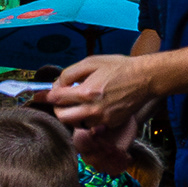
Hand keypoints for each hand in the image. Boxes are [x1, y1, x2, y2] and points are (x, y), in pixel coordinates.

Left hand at [40, 51, 162, 154]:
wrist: (145, 78)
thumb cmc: (119, 67)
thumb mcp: (92, 62)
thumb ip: (70, 73)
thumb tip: (57, 84)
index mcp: (86, 92)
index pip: (56, 99)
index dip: (48, 95)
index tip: (43, 95)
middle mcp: (92, 109)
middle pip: (62, 117)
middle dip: (58, 108)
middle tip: (62, 100)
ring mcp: (102, 119)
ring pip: (77, 122)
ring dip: (74, 113)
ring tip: (80, 102)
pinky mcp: (110, 124)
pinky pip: (92, 124)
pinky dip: (89, 116)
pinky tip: (95, 105)